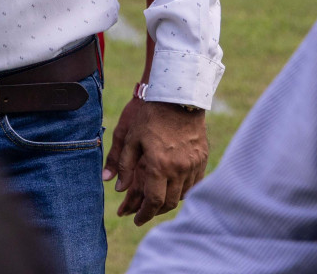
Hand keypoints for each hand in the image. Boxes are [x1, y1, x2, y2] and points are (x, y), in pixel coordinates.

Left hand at [103, 97, 208, 225]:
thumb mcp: (128, 136)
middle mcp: (178, 169)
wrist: (178, 96)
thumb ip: (121, 163)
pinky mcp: (201, 159)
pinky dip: (183, 191)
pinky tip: (172, 188)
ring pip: (183, 195)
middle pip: (169, 203)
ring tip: (155, 202)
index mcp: (158, 165)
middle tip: (142, 212)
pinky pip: (194, 184)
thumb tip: (115, 186)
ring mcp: (193, 165)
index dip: (143, 214)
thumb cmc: (148, 114)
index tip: (135, 219)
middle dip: (154, 211)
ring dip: (168, 202)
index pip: (153, 201)